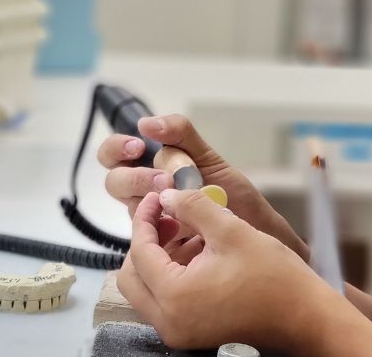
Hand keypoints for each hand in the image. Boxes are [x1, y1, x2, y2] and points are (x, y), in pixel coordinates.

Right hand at [97, 114, 308, 259]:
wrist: (259, 231)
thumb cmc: (233, 194)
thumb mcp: (209, 158)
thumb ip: (181, 135)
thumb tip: (145, 123)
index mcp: (151, 167)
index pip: (112, 154)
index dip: (116, 148)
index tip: (139, 146)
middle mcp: (145, 194)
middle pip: (115, 182)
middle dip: (137, 177)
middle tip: (165, 180)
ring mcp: (152, 222)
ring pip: (131, 209)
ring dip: (151, 202)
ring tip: (180, 202)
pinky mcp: (163, 248)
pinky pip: (149, 241)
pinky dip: (164, 231)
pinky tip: (185, 228)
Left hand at [117, 189, 349, 351]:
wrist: (305, 316)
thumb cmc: (274, 275)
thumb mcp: (230, 230)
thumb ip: (192, 207)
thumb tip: (166, 195)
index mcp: (175, 296)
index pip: (139, 252)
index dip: (145, 218)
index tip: (158, 196)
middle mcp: (169, 321)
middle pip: (133, 276)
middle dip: (146, 240)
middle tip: (168, 215)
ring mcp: (179, 331)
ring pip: (147, 288)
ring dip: (159, 256)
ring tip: (187, 228)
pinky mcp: (191, 332)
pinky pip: (166, 300)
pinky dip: (172, 273)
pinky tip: (198, 250)